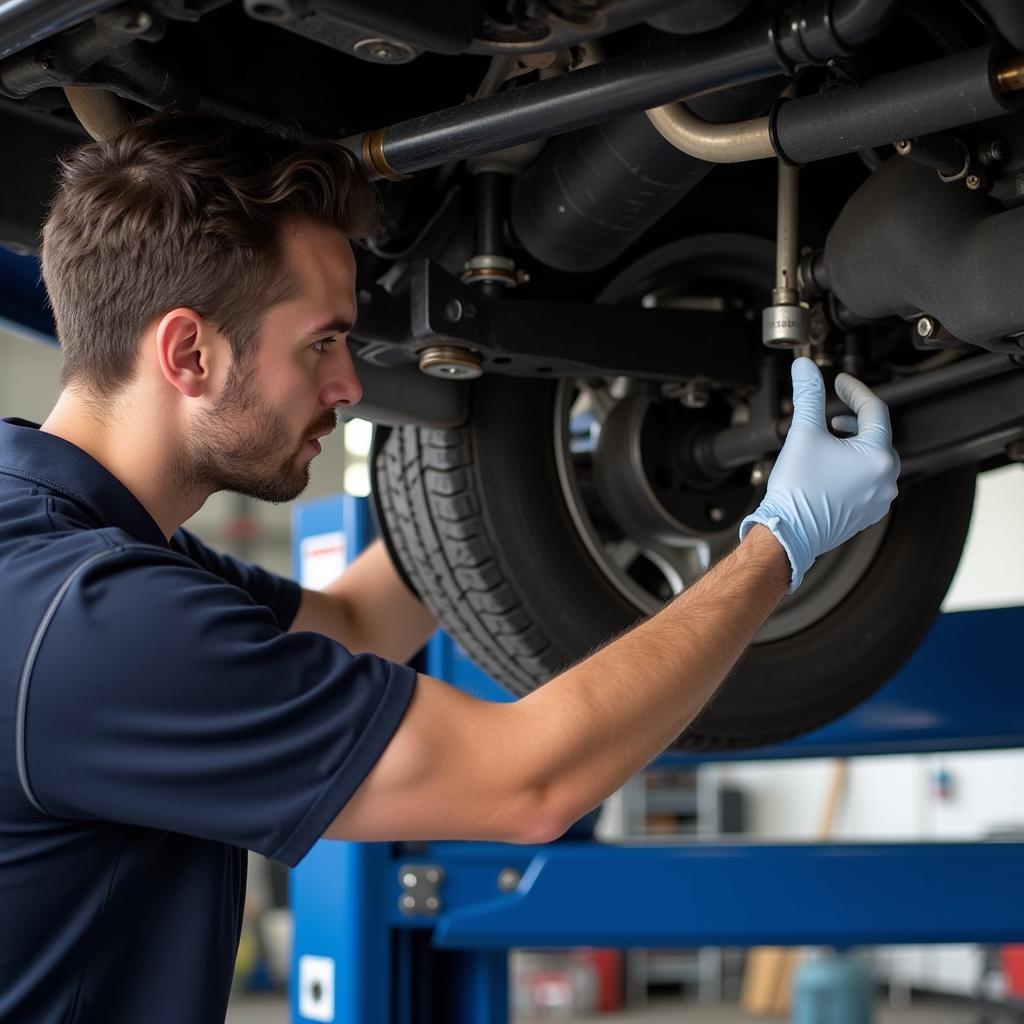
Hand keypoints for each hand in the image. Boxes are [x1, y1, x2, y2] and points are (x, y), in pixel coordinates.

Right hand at [739, 357, 899, 592]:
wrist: (788, 533)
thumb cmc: (797, 489)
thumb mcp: (803, 433)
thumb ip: (808, 396)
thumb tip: (804, 367)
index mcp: (877, 456)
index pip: (874, 410)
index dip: (855, 390)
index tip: (839, 382)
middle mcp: (887, 479)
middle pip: (876, 435)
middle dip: (854, 419)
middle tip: (832, 411)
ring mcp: (879, 499)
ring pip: (872, 458)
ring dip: (853, 443)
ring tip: (829, 439)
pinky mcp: (868, 513)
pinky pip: (867, 480)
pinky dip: (853, 467)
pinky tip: (831, 466)